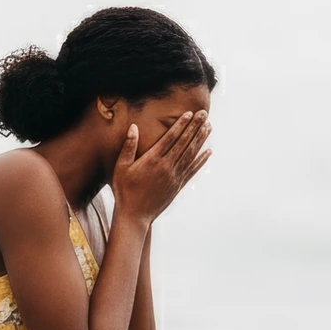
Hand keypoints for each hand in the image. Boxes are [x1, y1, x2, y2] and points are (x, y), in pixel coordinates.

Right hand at [112, 111, 211, 225]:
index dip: (181, 124)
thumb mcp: (121, 167)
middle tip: (205, 114)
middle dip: (195, 127)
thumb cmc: (124, 190)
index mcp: (153, 159)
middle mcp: (167, 166)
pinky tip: (209, 151)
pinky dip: (201, 160)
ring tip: (209, 127)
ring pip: (191, 154)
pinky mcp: (178, 185)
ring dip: (201, 139)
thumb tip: (133, 127)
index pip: (171, 137)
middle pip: (184, 143)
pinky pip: (192, 170)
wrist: (135, 215)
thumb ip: (128, 146)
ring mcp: (174, 176)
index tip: (190, 114)